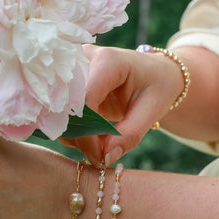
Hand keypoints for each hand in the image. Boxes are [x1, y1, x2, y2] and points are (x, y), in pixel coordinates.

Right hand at [63, 44, 183, 165]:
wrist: (156, 72)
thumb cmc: (158, 86)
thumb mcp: (152, 110)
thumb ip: (129, 134)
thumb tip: (105, 158)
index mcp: (108, 62)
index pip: (84, 101)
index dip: (87, 134)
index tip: (99, 157)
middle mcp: (85, 59)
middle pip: (67, 106)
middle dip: (80, 137)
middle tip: (99, 156)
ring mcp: (73, 69)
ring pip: (60, 111)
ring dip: (76, 136)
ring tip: (100, 147)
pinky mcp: (68, 81)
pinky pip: (62, 111)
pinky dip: (75, 131)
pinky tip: (93, 137)